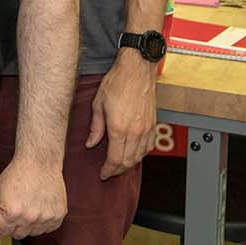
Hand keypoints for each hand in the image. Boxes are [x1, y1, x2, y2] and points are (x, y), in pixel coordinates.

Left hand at [0, 156, 65, 240]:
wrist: (39, 162)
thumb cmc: (16, 174)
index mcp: (12, 212)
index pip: (2, 231)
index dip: (1, 219)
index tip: (5, 207)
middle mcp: (30, 217)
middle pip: (17, 235)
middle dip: (14, 223)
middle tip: (17, 205)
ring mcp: (46, 217)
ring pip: (33, 233)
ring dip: (29, 223)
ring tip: (28, 204)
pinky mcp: (58, 216)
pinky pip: (48, 229)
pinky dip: (43, 221)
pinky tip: (39, 206)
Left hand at [86, 51, 157, 179]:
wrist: (136, 70)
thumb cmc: (116, 83)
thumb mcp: (98, 104)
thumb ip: (95, 127)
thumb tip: (91, 143)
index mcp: (120, 128)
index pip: (115, 159)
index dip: (108, 170)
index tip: (103, 174)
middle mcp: (136, 131)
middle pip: (129, 161)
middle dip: (118, 171)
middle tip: (109, 172)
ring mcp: (147, 128)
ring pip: (140, 156)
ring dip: (130, 164)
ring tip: (119, 165)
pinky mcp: (153, 124)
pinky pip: (149, 146)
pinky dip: (141, 154)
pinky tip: (133, 153)